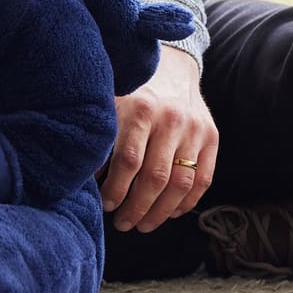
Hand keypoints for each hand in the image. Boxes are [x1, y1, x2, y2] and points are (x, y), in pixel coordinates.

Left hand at [102, 46, 216, 232]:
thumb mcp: (111, 105)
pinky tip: (170, 213)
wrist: (172, 67)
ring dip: (161, 212)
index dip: (116, 190)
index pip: (129, 161)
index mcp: (141, 108)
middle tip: (123, 224)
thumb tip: (81, 179)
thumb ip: (100, 139)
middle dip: (137, 208)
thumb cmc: (132, 93)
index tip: (106, 206)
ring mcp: (195, 128)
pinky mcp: (212, 136)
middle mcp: (171, 118)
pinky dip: (187, 203)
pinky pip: (203, 179)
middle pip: (155, 177)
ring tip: (143, 225)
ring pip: (181, 183)